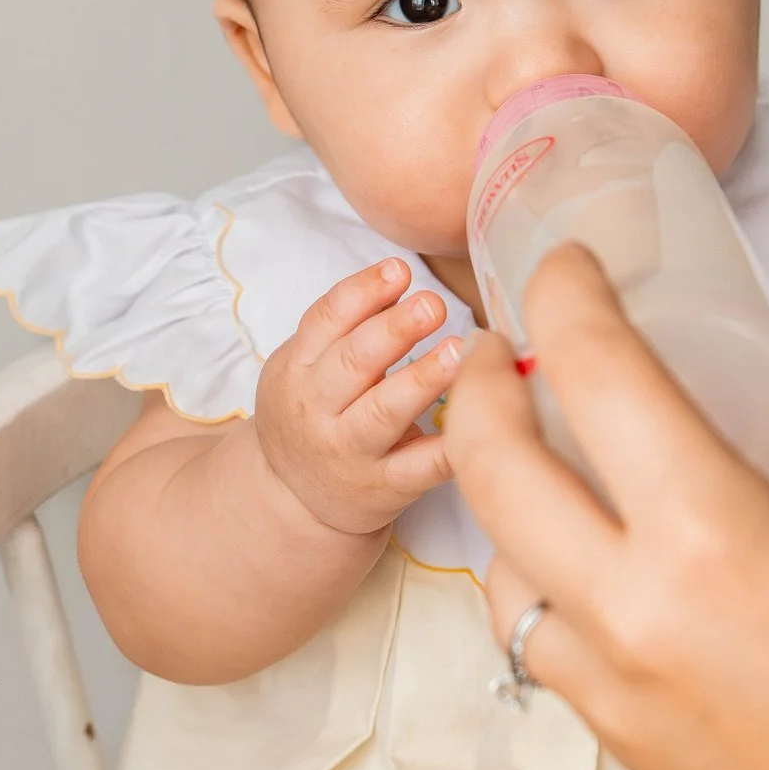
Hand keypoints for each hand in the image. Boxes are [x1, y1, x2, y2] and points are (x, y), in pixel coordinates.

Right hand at [253, 256, 466, 540]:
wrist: (292, 499)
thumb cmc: (312, 415)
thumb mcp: (306, 367)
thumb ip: (346, 326)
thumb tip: (397, 278)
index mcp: (296, 369)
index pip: (325, 321)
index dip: (362, 292)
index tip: (399, 270)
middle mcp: (317, 410)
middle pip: (354, 363)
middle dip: (394, 330)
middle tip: (432, 304)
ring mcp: (351, 452)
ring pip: (384, 412)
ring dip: (421, 379)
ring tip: (458, 350)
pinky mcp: (385, 487)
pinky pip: (420, 467)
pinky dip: (448, 446)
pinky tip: (477, 421)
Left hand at [447, 248, 768, 769]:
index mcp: (715, 538)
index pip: (594, 376)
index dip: (565, 298)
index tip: (566, 267)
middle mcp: (636, 614)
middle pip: (495, 468)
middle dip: (479, 389)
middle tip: (503, 348)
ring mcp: (614, 692)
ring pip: (499, 567)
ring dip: (499, 495)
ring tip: (535, 448)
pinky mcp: (620, 748)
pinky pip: (540, 644)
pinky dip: (538, 582)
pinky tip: (586, 555)